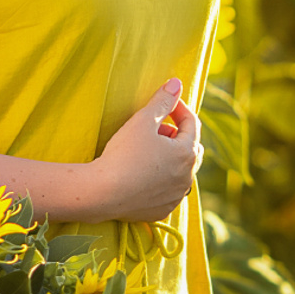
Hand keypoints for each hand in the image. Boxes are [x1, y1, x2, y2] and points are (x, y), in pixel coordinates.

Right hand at [90, 78, 203, 222]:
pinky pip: (169, 190)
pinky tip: (145, 175)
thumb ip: (162, 100)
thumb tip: (177, 83)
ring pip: (181, 171)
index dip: (179, 108)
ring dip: (171, 158)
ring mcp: (176, 196)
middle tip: (155, 128)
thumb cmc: (123, 153)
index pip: (191, 123)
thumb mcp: (142, 120)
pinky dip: (162, 180)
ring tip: (148, 151)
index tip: (166, 102)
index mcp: (187, 152)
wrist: (103, 193)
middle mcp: (188, 177)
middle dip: (176, 135)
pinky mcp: (163, 209)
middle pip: (190, 148)